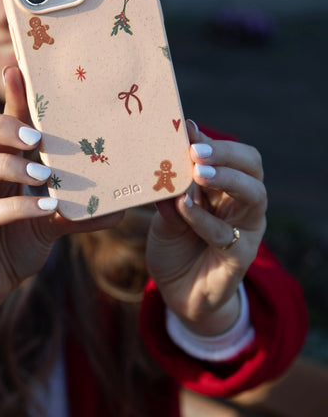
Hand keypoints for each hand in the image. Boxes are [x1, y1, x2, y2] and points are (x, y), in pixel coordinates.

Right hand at [0, 66, 120, 349]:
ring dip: (7, 164)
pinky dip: (17, 206)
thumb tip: (123, 205)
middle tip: (37, 137)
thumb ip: (78, 210)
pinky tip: (46, 207)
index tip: (19, 68)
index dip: (5, 95)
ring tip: (44, 175)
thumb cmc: (15, 242)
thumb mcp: (49, 221)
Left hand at [146, 120, 266, 335]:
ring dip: (226, 179)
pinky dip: (203, 219)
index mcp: (224, 186)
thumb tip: (165, 157)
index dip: (209, 140)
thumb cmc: (174, 244)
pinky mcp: (240, 256)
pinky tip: (184, 208)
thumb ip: (170, 189)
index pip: (229, 154)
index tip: (184, 128)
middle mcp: (241, 203)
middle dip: (225, 153)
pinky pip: (227, 234)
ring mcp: (246, 229)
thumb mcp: (166, 212)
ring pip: (254, 194)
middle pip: (251, 166)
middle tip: (195, 151)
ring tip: (198, 173)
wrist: (178, 291)